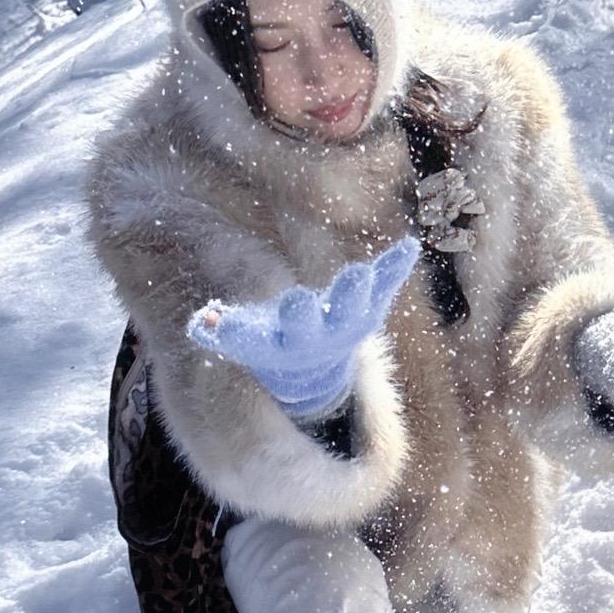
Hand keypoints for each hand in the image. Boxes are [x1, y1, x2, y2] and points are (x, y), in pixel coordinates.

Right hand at [187, 238, 419, 419]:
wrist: (315, 365)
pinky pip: (386, 286)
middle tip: (299, 300)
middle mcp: (315, 339)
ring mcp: (347, 324)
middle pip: (311, 328)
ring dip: (355, 292)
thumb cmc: (268, 341)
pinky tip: (410, 247)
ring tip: (358, 273)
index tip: (237, 322)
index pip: (259, 340)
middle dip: (304, 315)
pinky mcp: (371, 307)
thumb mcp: (241, 339)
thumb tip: (203, 325)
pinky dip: (395, 268)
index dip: (246, 331)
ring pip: (354, 309)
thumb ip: (219, 331)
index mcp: (278, 346)